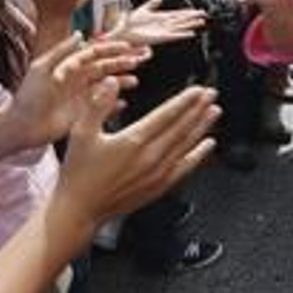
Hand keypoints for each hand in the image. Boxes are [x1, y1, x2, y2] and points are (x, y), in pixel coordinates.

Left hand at [7, 34, 149, 149]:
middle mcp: (78, 80)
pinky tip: (124, 102)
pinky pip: (104, 107)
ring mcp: (82, 97)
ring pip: (107, 85)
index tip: (128, 46)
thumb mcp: (42, 68)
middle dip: (122, 63)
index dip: (111, 48)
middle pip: (105, 67)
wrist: (21, 126)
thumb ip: (61, 51)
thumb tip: (80, 34)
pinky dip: (115, 105)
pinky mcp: (84, 113)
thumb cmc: (28, 96)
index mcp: (69, 66)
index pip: (94, 53)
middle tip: (140, 61)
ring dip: (122, 81)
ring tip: (135, 81)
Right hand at [51, 80, 220, 228]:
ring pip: (186, 146)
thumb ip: (97, 105)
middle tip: (211, 95)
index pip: (166, 116)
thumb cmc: (78, 173)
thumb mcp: (80, 133)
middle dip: (198, 109)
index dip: (185, 101)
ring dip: (202, 127)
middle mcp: (150, 158)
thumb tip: (111, 83)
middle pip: (181, 128)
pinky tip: (207, 145)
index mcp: (133, 142)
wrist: (79, 210)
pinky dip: (198, 155)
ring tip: (214, 112)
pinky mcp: (158, 187)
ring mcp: (157, 174)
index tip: (198, 90)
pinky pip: (185, 168)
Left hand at [105, 0, 206, 45]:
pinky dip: (182, 34)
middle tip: (204, 15)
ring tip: (201, 22)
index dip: (188, 12)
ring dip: (190, 24)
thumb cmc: (130, 23)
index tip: (197, 11)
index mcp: (161, 18)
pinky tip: (190, 33)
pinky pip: (173, 35)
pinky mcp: (159, 37)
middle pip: (182, 20)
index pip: (178, 14)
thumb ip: (152, 4)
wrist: (122, 31)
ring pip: (180, 27)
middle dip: (193, 17)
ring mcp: (162, 31)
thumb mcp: (143, 9)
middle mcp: (163, 25)